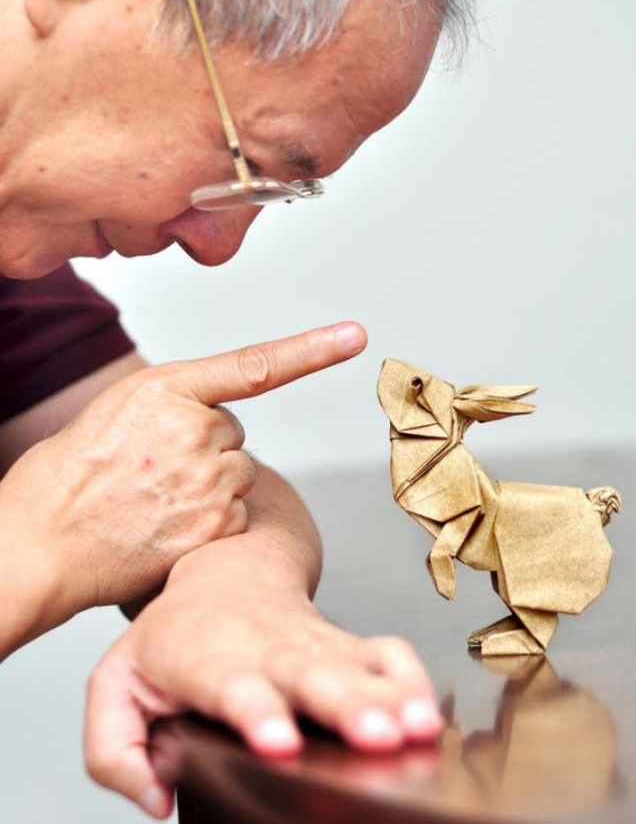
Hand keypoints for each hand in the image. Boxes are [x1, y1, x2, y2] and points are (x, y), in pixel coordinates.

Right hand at [0, 322, 365, 651]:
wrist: (42, 539)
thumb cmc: (72, 472)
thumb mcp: (120, 407)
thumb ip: (177, 399)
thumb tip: (219, 415)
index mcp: (170, 389)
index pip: (255, 365)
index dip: (311, 349)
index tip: (353, 335)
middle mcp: (196, 429)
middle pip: (235, 433)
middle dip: (205, 448)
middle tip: (153, 469)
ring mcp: (208, 479)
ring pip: (238, 474)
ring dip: (210, 485)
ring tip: (155, 498)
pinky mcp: (216, 525)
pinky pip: (236, 513)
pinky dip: (211, 520)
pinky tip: (167, 524)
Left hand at [85, 544, 442, 818]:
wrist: (224, 570)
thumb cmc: (171, 636)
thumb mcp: (117, 685)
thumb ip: (115, 749)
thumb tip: (156, 797)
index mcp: (208, 657)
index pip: (233, 684)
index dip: (257, 711)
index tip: (277, 741)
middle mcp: (267, 647)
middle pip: (310, 674)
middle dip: (344, 705)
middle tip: (373, 736)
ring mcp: (312, 643)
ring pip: (355, 664)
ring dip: (388, 697)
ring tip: (416, 729)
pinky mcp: (345, 644)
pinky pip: (386, 653)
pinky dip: (411, 679)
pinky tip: (425, 712)